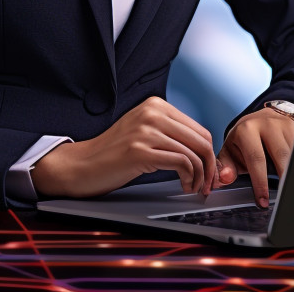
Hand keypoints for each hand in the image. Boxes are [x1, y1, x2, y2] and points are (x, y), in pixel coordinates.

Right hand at [31, 96, 220, 198]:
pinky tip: (183, 185)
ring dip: (200, 176)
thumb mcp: (144, 131)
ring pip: (194, 153)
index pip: (199, 128)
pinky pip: (181, 163)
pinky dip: (189, 178)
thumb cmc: (114, 153)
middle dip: (210, 166)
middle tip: (207, 184)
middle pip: (201, 139)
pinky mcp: (141, 151)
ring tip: (193, 187)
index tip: (209, 171)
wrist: (83, 165)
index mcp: (155, 105)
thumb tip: (202, 148)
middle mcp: (152, 113)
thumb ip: (169, 131)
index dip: (209, 153)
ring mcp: (146, 131)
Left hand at [216, 106, 293, 206]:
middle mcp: (266, 124)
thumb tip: (224, 178)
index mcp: (246, 129)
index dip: (260, 182)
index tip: (263, 201)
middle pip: (280, 156)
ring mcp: (283, 124)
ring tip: (286, 187)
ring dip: (290, 172)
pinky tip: (291, 173)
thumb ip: (225, 167)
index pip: (256, 159)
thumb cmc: (245, 140)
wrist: (260, 119)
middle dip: (282, 180)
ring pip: (293, 154)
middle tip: (281, 198)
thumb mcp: (231, 151)